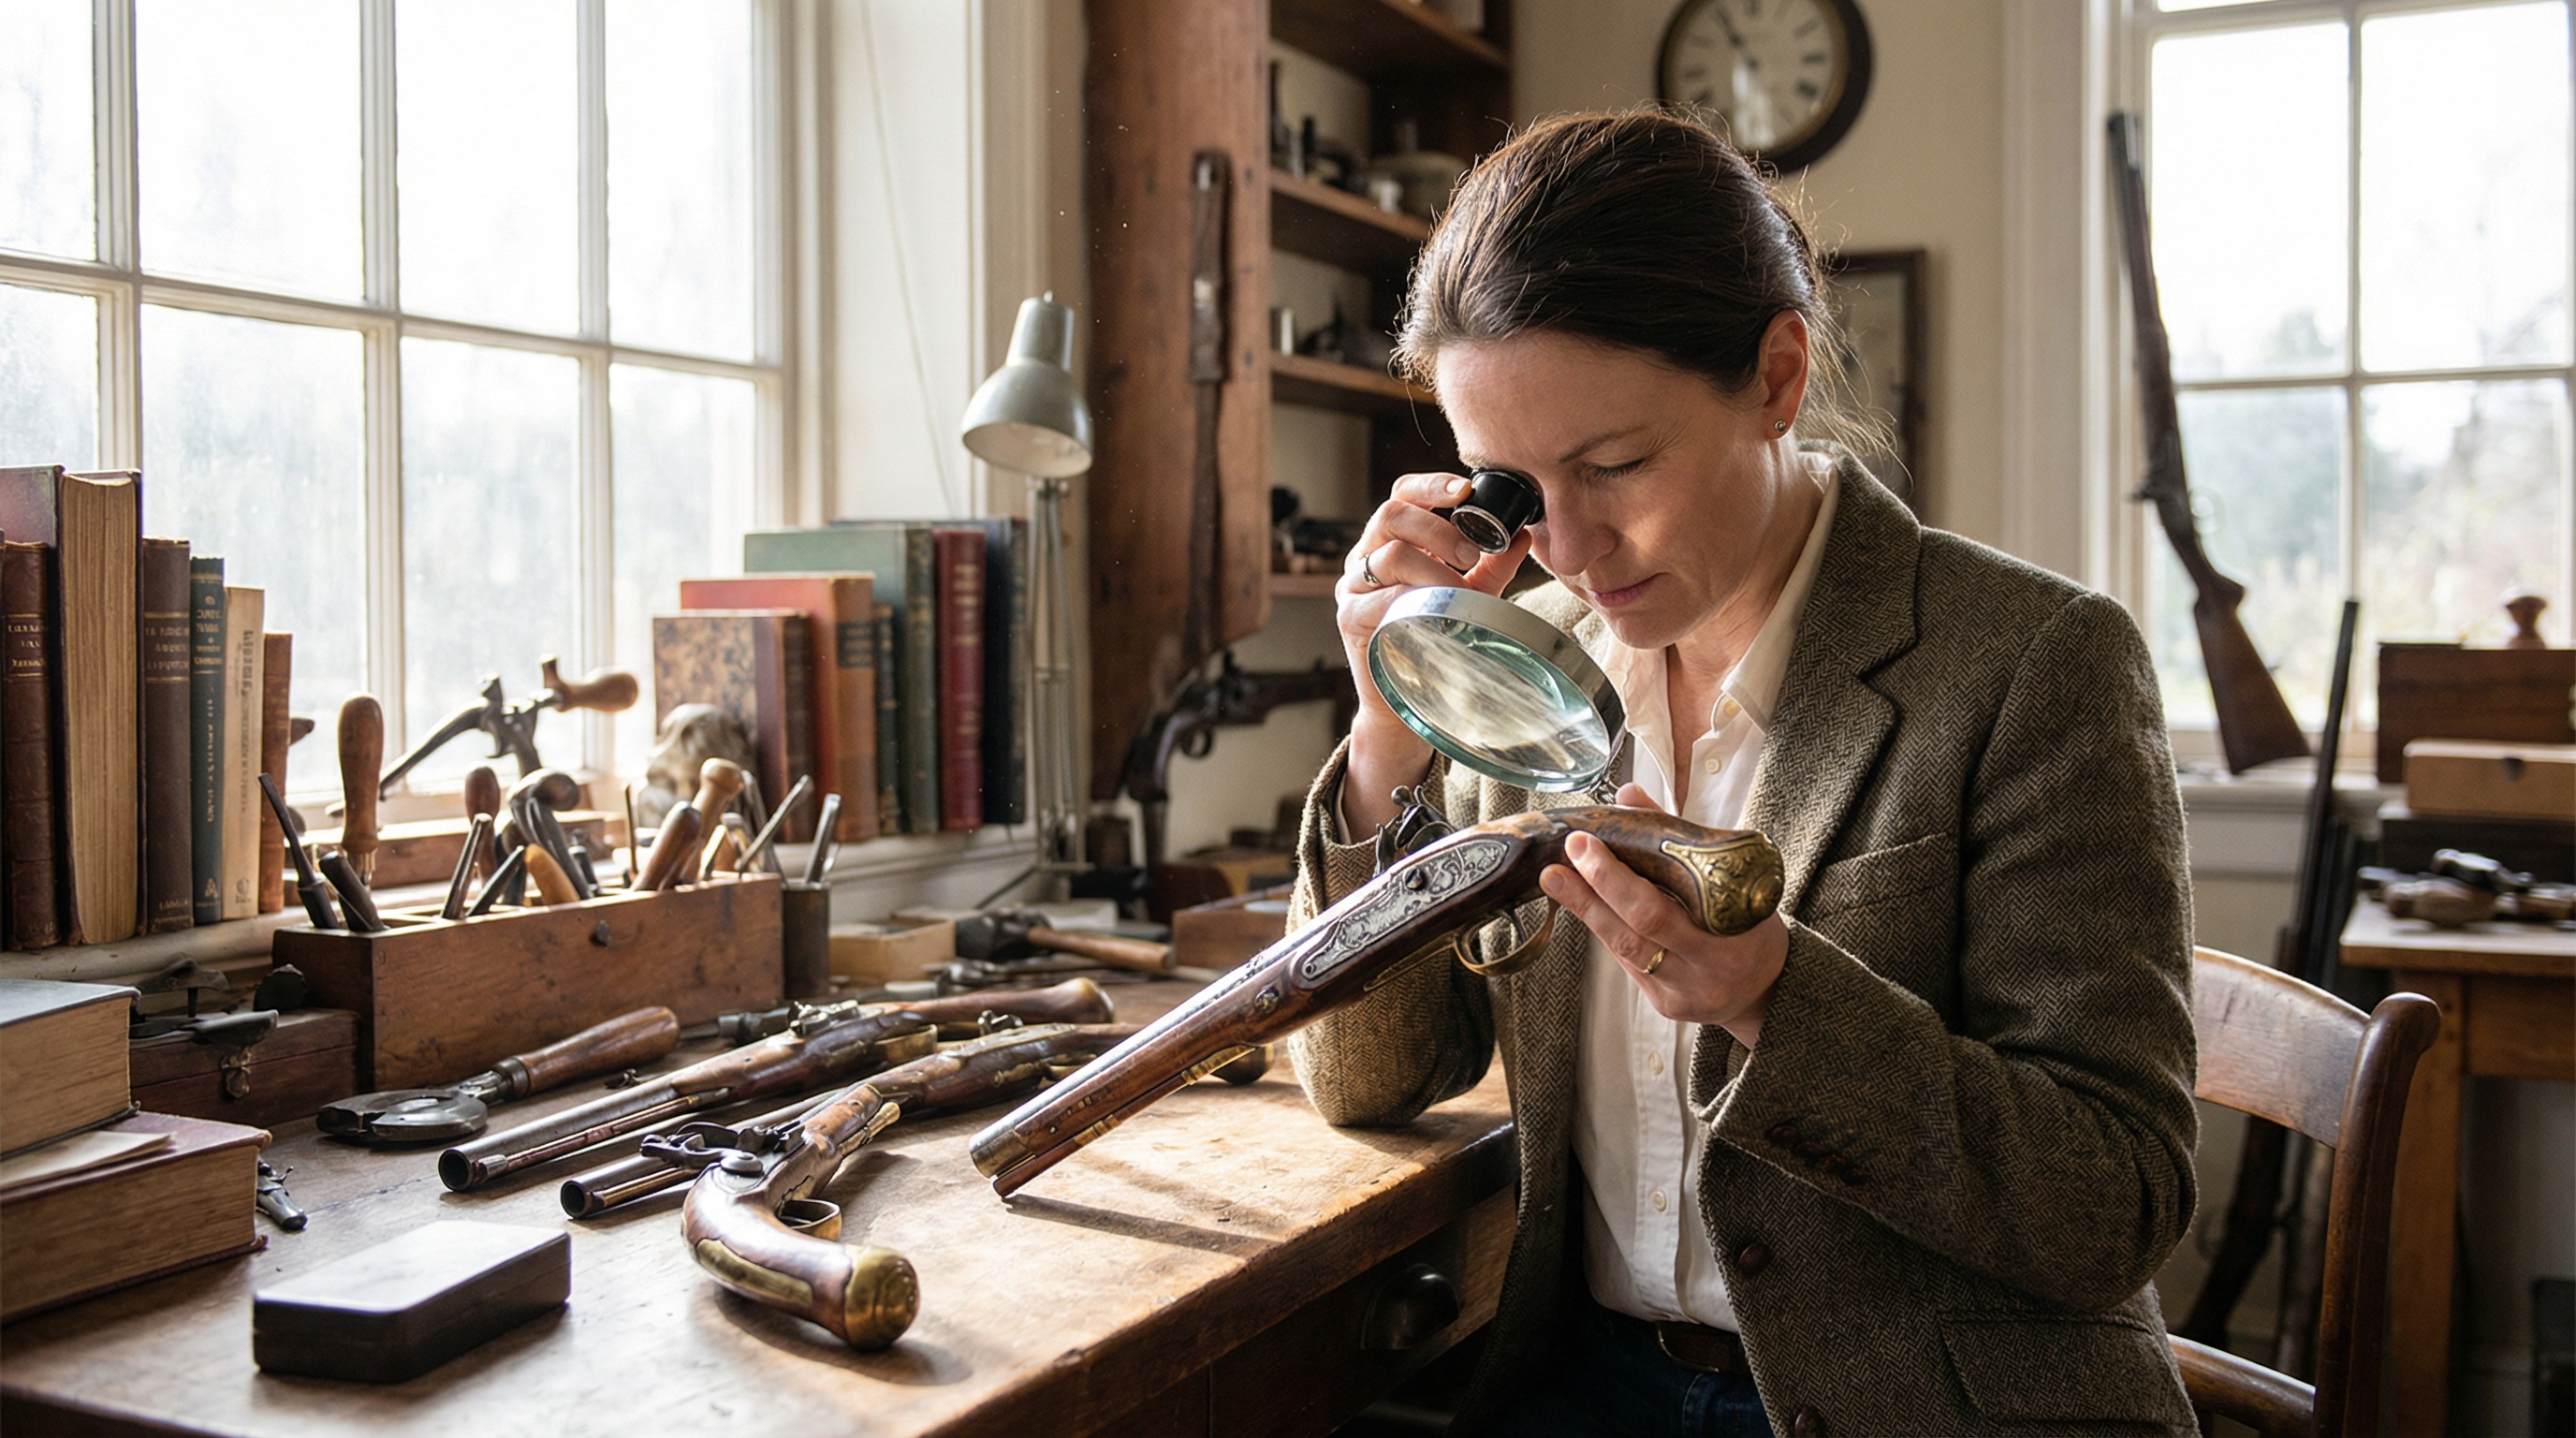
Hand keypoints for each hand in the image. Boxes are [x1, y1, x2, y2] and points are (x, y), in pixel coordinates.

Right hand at [1336, 473, 1534, 832]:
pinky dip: (1409, 599)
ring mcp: (1352, 588)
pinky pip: (1377, 598)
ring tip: (1458, 589)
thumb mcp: (1469, 596)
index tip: (1465, 490)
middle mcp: (1365, 558)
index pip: (1402, 495)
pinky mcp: (1349, 619)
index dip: (1431, 485)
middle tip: (1469, 554)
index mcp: (1390, 542)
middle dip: (1436, 527)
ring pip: (1387, 555)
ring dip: (1431, 567)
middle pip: (1390, 514)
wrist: (1403, 703)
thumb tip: (1525, 534)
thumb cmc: (1432, 641)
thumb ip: (1491, 565)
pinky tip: (1431, 611)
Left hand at [1538, 783, 1787, 1048]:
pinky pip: (1628, 963)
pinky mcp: (1665, 1004)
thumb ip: (1681, 837)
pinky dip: (1606, 929)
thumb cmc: (1748, 923)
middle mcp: (1708, 968)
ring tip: (1555, 877)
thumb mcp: (1731, 878)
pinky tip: (1585, 904)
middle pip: (1641, 926)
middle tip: (1571, 850)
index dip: (1619, 877)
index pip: (1665, 905)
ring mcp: (1684, 991)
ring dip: (1587, 908)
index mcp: (1733, 934)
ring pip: (1625, 948)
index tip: (1589, 842)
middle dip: (1598, 885)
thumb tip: (1627, 796)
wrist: (1768, 985)